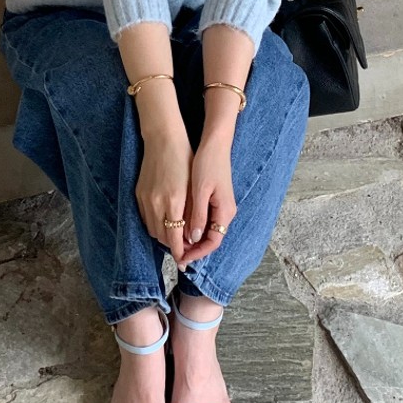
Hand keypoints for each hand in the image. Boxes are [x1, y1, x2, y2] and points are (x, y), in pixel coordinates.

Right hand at [136, 127, 193, 263]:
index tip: (184, 260)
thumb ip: (193, 213)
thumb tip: (191, 236)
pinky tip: (163, 220)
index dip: (179, 252)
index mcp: (173, 202)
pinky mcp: (137, 193)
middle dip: (172, 245)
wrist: (163, 139)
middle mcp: (156, 203)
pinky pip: (144, 217)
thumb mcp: (194, 187)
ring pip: (151, 229)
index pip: (174, 238)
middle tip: (182, 247)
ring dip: (162, 235)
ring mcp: (144, 198)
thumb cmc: (184, 160)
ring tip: (174, 234)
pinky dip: (153, 223)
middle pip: (161, 237)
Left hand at [181, 131, 236, 264]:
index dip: (197, 253)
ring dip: (193, 239)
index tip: (182, 258)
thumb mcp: (201, 190)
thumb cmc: (208, 163)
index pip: (213, 242)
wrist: (215, 144)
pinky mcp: (216, 200)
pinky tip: (181, 227)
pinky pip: (206, 220)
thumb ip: (198, 215)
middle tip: (176, 255)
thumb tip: (193, 238)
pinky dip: (194, 227)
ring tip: (176, 244)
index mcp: (225, 211)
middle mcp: (226, 212)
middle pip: (210, 239)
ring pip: (207, 231)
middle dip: (194, 249)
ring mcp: (222, 206)